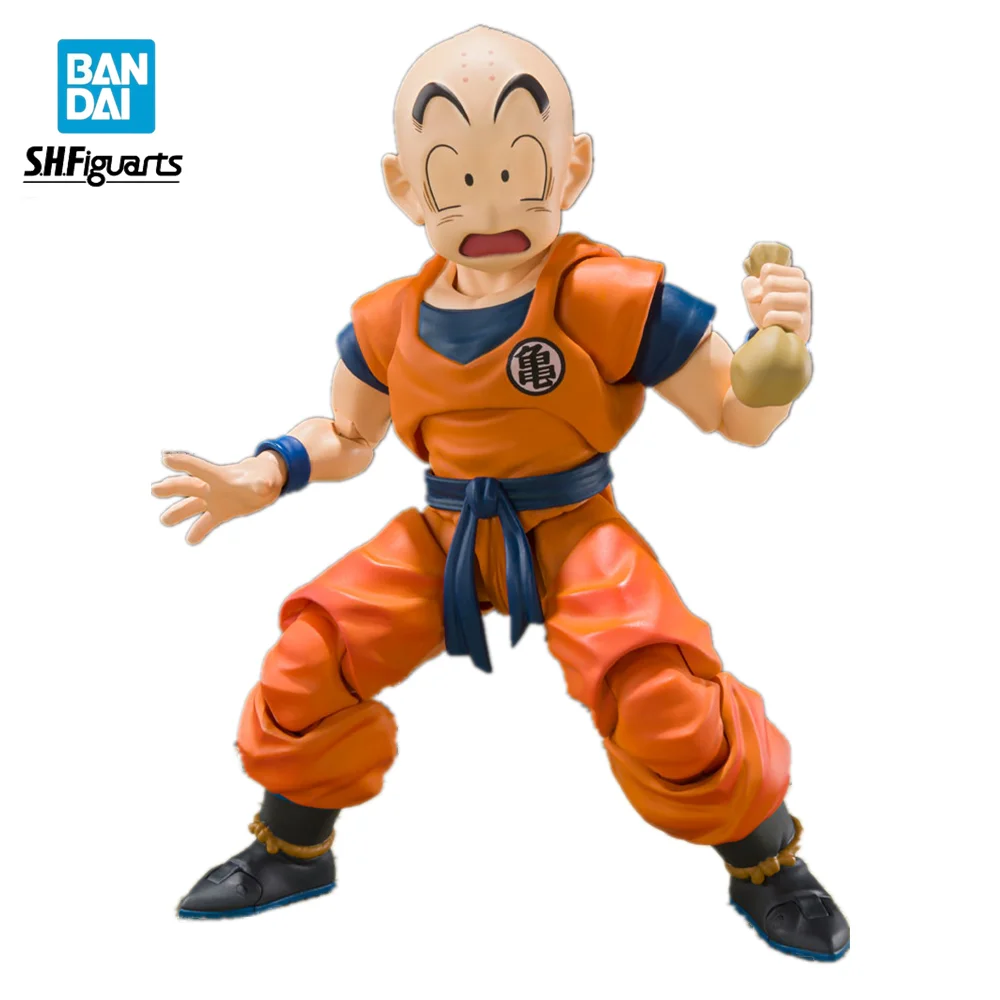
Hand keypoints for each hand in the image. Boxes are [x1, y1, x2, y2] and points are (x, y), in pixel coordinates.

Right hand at [152, 451, 285, 543]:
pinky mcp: (220, 513)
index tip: (165, 458)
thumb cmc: (263, 475)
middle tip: (155, 490)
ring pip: (191, 506)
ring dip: (178, 513)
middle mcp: (212, 487)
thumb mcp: (265, 479)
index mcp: (220, 475)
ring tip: (165, 520)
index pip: (199, 468)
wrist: (266, 483)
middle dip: (172, 488)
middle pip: (188, 486)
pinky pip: (206, 523)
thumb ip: (262, 483)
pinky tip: (190, 540)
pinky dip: (198, 531)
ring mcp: (214, 500)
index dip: (184, 463)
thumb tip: (263, 486)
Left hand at [742, 263, 811, 342]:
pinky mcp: (801, 322)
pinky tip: (773, 326)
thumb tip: (756, 295)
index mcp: (796, 275)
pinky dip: (767, 322)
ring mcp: (805, 303)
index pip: (768, 269)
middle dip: (761, 298)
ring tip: (770, 317)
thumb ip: (750, 285)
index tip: (766, 296)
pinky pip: (773, 316)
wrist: (779, 337)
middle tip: (768, 309)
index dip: (759, 285)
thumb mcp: (756, 294)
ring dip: (763, 311)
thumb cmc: (768, 311)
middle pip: (769, 282)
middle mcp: (804, 286)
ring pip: (771, 298)